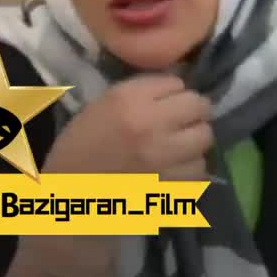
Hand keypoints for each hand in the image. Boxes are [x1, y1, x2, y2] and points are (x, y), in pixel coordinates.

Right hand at [26, 75, 212, 276]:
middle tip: (181, 120)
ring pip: (205, 138)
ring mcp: (164, 156)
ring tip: (178, 145)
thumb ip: (139, 92)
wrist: (71, 194)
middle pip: (199, 106)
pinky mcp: (171, 184)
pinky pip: (200, 169)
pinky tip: (174, 167)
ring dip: (194, 140)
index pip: (176, 82)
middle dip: (192, 111)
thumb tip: (176, 87)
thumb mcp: (101, 106)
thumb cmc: (81, 146)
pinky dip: (191, 167)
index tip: (166, 100)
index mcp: (127, 99)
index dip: (173, 91)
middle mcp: (150, 124)